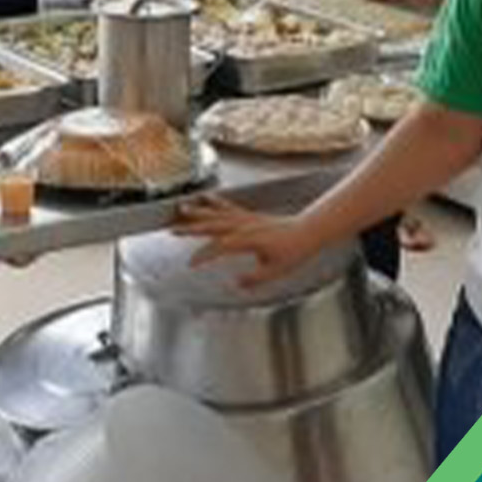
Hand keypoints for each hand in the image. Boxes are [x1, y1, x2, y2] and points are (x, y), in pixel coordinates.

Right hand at [171, 194, 321, 286]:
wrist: (308, 231)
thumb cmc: (294, 251)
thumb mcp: (276, 271)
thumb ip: (254, 278)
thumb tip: (235, 284)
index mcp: (247, 240)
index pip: (218, 247)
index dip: (202, 255)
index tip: (190, 263)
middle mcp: (243, 227)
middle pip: (211, 226)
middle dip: (191, 228)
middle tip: (172, 229)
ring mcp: (245, 219)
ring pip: (216, 214)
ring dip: (198, 212)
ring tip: (181, 208)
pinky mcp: (249, 215)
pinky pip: (228, 207)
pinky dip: (215, 202)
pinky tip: (205, 197)